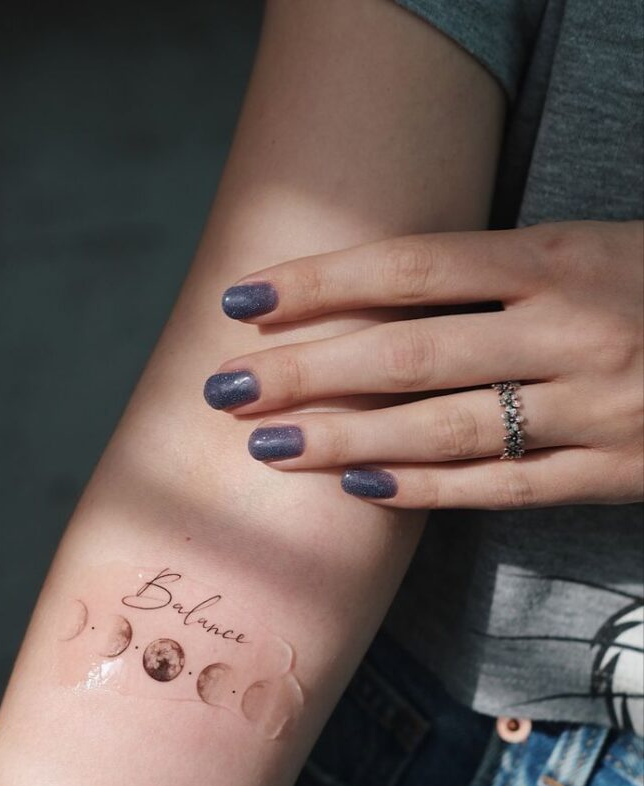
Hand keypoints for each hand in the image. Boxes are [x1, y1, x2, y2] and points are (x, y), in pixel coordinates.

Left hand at [204, 221, 643, 508]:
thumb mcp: (584, 250)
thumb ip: (493, 273)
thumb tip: (371, 298)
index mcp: (561, 257)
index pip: (412, 266)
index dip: (321, 283)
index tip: (245, 301)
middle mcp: (571, 330)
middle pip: (408, 353)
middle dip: (305, 371)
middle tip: (225, 387)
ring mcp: (593, 409)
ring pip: (444, 430)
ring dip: (344, 438)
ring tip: (268, 445)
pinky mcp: (611, 474)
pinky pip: (501, 489)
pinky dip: (424, 490)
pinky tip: (357, 487)